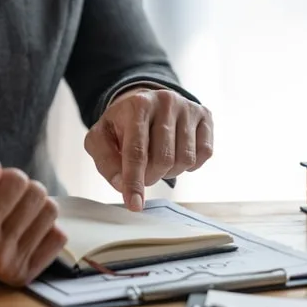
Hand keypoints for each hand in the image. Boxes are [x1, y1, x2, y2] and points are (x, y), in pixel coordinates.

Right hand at [0, 157, 66, 286]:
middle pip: (38, 195)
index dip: (3, 176)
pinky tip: (20, 229)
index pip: (17, 180)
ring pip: (50, 213)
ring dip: (33, 207)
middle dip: (20, 189)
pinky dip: (43, 229)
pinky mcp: (21, 274)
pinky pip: (57, 238)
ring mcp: (10, 266)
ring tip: (9, 212)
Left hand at [84, 87, 213, 210]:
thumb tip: (122, 184)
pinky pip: (204, 154)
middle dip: (151, 177)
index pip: (136, 152)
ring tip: (159, 160)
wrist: (146, 101)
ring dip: (170, 172)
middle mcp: (165, 102)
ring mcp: (188, 107)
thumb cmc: (123, 124)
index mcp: (137, 105)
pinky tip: (178, 154)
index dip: (134, 182)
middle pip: (163, 159)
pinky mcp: (205, 115)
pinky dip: (190, 165)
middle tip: (143, 174)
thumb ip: (106, 162)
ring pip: (185, 159)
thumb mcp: (101, 138)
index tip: (135, 205)